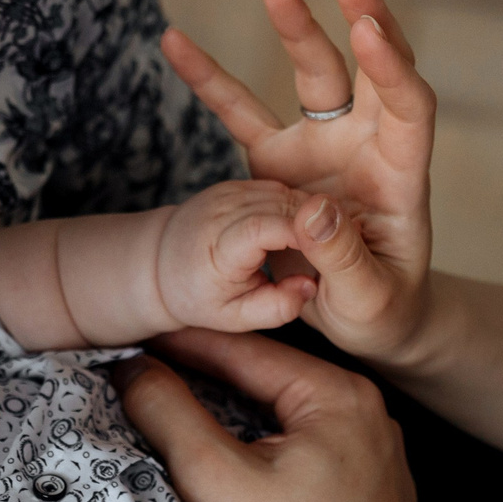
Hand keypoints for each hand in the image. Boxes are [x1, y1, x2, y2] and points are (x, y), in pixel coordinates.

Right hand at [113, 328, 415, 501]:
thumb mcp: (216, 479)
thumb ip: (168, 411)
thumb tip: (132, 368)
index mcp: (346, 401)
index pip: (249, 352)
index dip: (185, 341)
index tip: (137, 335)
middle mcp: (374, 426)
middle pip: (269, 387)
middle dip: (207, 381)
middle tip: (148, 373)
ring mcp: (378, 471)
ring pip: (286, 426)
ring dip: (232, 421)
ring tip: (174, 415)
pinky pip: (306, 463)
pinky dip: (261, 458)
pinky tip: (224, 469)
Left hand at [151, 179, 336, 333]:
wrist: (160, 264)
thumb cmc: (198, 296)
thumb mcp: (234, 317)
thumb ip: (275, 308)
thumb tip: (311, 286)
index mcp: (219, 246)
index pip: (265, 227)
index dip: (303, 233)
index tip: (332, 250)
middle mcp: (221, 210)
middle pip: (283, 205)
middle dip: (317, 225)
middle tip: (342, 251)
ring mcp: (228, 192)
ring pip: (285, 193)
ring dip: (312, 215)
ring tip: (327, 243)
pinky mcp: (236, 184)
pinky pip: (279, 189)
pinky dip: (299, 207)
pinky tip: (307, 231)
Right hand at [161, 0, 437, 366]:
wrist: (366, 321)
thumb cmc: (381, 313)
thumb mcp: (367, 303)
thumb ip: (343, 260)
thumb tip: (311, 212)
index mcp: (400, 177)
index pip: (407, 108)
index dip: (392, 68)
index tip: (369, 30)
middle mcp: (365, 147)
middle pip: (369, 70)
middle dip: (363, 17)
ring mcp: (322, 147)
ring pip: (314, 75)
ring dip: (297, 26)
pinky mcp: (279, 161)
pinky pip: (240, 113)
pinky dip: (209, 79)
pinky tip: (173, 40)